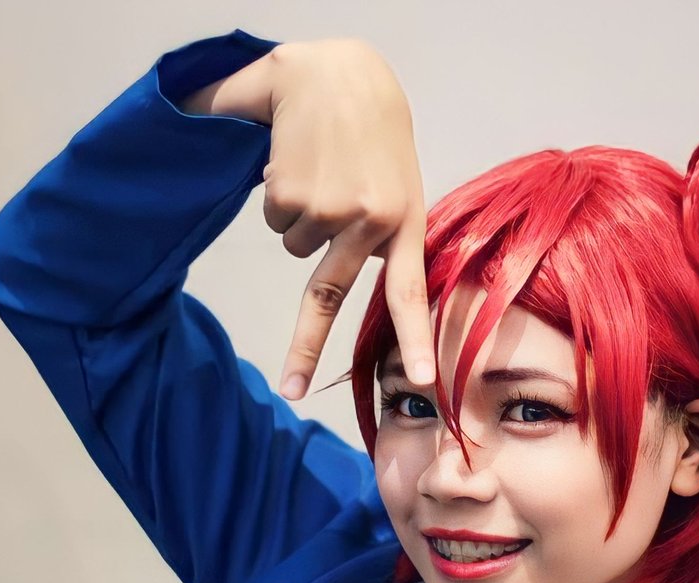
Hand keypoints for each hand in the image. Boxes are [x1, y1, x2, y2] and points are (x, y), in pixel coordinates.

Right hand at [214, 38, 435, 399]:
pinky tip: (299, 162)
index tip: (423, 382)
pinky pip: (275, 220)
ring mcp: (328, 210)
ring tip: (323, 172)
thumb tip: (355, 284)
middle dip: (303, 350)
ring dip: (300, 217)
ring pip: (295, 248)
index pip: (410, 291)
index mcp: (404, 222)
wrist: (335, 74)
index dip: (415, 339)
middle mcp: (369, 222)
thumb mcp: (397, 180)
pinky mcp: (291, 195)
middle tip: (290, 391)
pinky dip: (279, 197)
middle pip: (327, 295)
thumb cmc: (371, 135)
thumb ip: (385, 233)